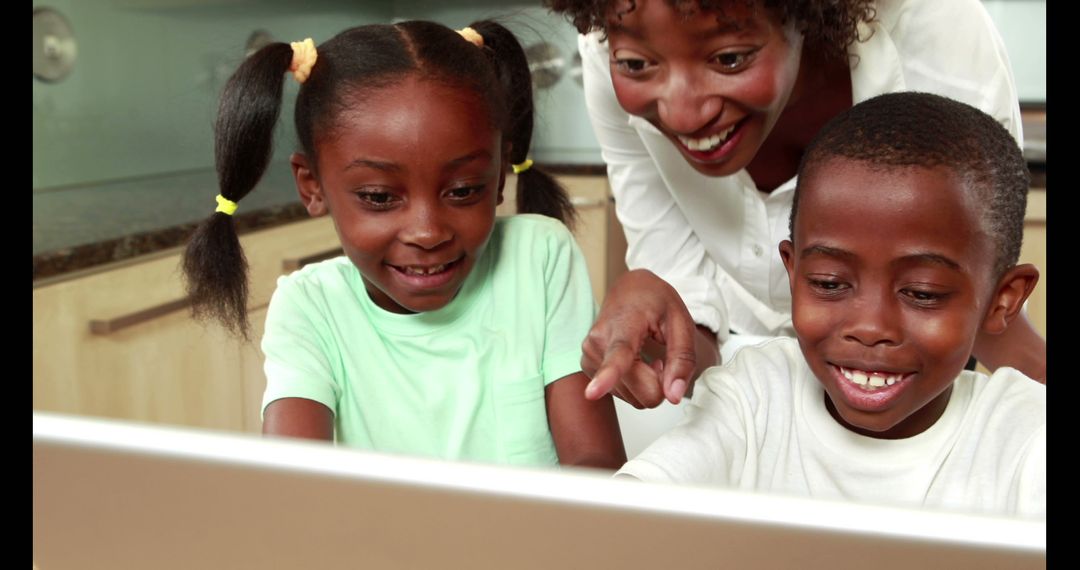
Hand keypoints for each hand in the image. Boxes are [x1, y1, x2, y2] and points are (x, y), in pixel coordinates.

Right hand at [581, 270, 698, 407]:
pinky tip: (635, 362)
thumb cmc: (655, 302)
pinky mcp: (588, 367)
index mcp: (623, 324)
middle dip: (659, 384)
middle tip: (662, 358)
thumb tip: (674, 397)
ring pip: (633, 398)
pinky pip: (624, 395)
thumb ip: (682, 360)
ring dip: (647, 383)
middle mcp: (598, 342)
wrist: (628, 288)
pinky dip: (636, 385)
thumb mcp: (682, 323)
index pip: (618, 355)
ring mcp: (589, 356)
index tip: (592, 393)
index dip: (606, 377)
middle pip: (640, 392)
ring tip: (646, 355)